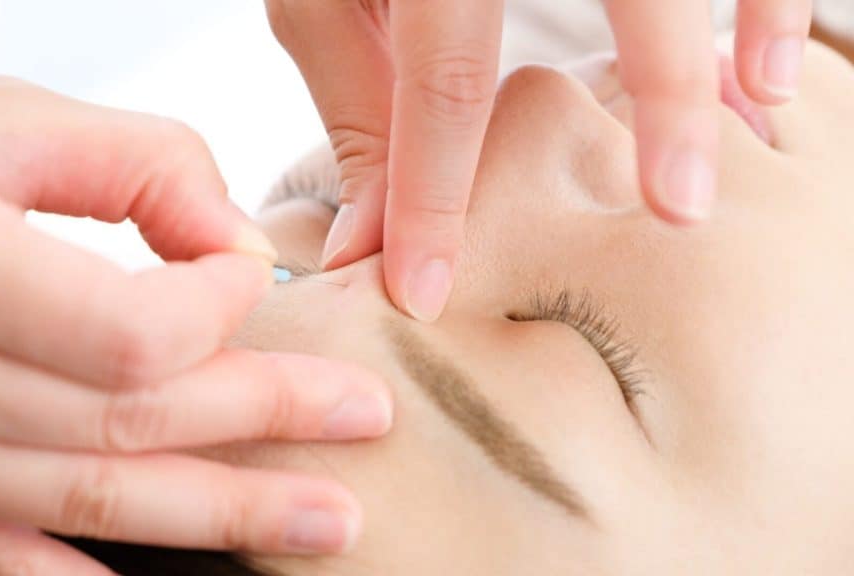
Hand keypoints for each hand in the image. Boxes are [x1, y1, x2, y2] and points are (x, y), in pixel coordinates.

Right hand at [0, 71, 391, 574]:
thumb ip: (135, 164)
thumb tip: (231, 245)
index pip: (134, 331)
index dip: (222, 308)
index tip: (256, 274)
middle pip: (134, 425)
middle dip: (268, 424)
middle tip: (366, 422)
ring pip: (90, 505)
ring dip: (223, 517)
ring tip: (329, 523)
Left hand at [266, 0, 811, 321]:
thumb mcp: (330, 2)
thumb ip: (358, 109)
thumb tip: (361, 246)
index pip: (439, 76)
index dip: (428, 194)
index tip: (425, 293)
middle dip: (656, 102)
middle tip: (679, 211)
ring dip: (725, 49)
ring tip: (754, 127)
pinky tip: (768, 75)